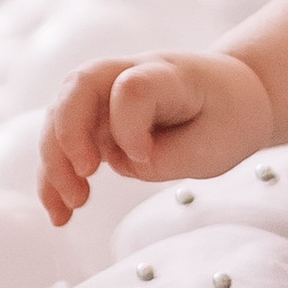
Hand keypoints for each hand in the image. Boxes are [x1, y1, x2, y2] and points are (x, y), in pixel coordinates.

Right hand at [38, 47, 272, 223]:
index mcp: (167, 73)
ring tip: (68, 209)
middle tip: (85, 176)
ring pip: (59, 117)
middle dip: (69, 134)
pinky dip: (54, 179)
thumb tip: (122, 163)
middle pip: (77, 89)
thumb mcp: (217, 142)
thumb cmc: (228, 114)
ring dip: (55, 164)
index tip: (145, 157)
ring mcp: (107, 95)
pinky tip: (60, 215)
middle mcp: (128, 74)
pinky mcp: (96, 120)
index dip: (129, 124)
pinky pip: (64, 144)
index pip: (132, 86)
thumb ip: (168, 156)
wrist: (233, 94)